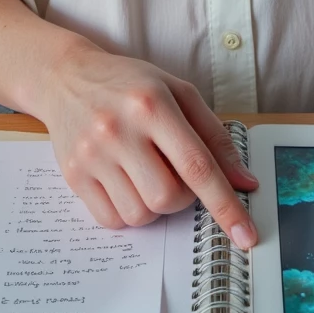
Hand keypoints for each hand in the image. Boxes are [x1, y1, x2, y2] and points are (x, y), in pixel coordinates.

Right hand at [35, 35, 258, 246]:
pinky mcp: (73, 174)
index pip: (197, 165)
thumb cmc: (130, 85)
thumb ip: (214, 137)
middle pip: (167, 198)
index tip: (246, 235)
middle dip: (182, 198)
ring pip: (140, 215)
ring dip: (153, 206)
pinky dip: (126, 212)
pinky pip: (111, 220)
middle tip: (172, 172)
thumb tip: (244, 182)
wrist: (67, 77)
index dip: (226, 204)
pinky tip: (123, 182)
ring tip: (144, 173)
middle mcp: (119, 130)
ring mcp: (92, 155)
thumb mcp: (178, 93)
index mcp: (152, 105)